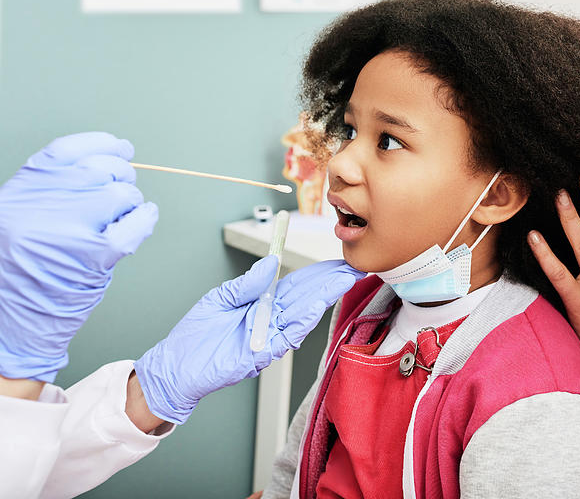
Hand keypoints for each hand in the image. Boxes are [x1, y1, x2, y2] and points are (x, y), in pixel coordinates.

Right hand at [0, 132, 157, 382]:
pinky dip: (146, 219)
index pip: (66, 151)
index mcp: (20, 193)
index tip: (120, 147)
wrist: (9, 325)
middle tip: (125, 186)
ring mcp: (69, 230)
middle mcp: (41, 206)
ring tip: (126, 213)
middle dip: (121, 175)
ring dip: (132, 201)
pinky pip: (135, 225)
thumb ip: (52, 191)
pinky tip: (145, 218)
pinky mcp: (95, 258)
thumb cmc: (17, 274)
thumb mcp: (18, 219)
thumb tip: (106, 162)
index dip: (100, 145)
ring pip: (121, 195)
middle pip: (98, 170)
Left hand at [134, 257, 364, 423]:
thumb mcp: (220, 298)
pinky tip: (317, 304)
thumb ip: (248, 283)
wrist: (176, 366)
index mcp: (263, 303)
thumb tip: (271, 261)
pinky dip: (303, 320)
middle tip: (354, 267)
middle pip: (308, 296)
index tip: (338, 262)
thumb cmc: (196, 335)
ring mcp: (270, 336)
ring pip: (304, 313)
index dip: (319, 273)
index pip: (297, 284)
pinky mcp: (263, 353)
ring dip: (325, 296)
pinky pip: (289, 336)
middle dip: (331, 281)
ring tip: (344, 278)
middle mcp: (272, 319)